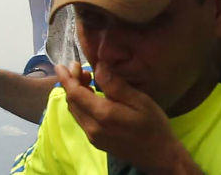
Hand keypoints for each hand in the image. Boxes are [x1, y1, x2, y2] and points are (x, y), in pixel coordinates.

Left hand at [55, 63, 200, 174]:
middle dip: (71, 83)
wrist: (158, 155)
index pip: (75, 94)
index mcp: (103, 115)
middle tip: (81, 68)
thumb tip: (99, 67)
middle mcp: (92, 128)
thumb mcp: (140, 100)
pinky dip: (81, 104)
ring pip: (75, 111)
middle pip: (72, 102)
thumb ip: (116, 85)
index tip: (63, 65)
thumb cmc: (153, 125)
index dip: (67, 78)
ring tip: (87, 79)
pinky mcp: (96, 141)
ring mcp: (93, 136)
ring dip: (75, 94)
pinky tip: (92, 97)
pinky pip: (81, 119)